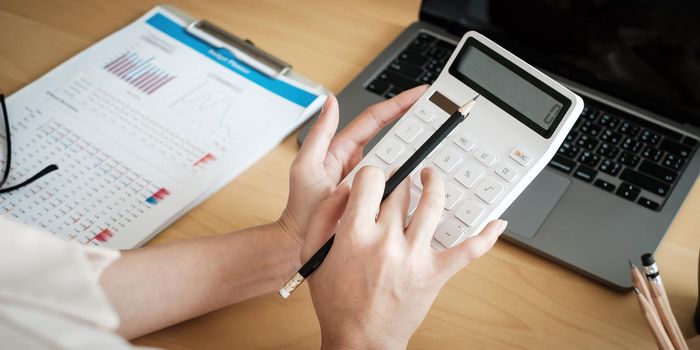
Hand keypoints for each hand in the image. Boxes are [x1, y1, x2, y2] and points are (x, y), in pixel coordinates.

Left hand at [278, 85, 427, 247]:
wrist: (303, 243)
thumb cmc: (301, 208)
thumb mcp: (305, 166)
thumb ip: (318, 134)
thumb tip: (331, 101)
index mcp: (344, 149)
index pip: (376, 119)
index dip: (398, 104)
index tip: (419, 94)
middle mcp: (360, 163)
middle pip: (393, 138)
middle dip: (416, 124)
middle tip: (438, 114)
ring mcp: (370, 182)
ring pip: (399, 162)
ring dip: (418, 151)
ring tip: (440, 140)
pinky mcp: (377, 200)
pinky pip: (398, 186)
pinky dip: (413, 181)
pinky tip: (427, 179)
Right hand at [303, 166, 506, 348]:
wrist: (360, 340)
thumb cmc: (336, 301)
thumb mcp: (313, 254)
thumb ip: (324, 215)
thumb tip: (345, 189)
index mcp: (355, 233)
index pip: (371, 180)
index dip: (373, 175)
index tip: (375, 180)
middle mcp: (387, 241)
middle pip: (401, 191)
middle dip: (400, 180)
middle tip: (401, 180)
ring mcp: (414, 256)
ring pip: (433, 205)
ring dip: (435, 185)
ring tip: (431, 178)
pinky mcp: (435, 273)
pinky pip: (468, 251)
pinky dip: (486, 236)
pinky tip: (497, 223)